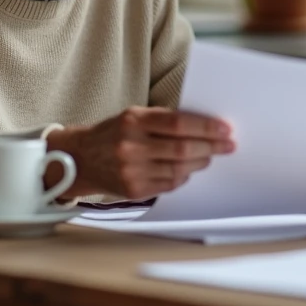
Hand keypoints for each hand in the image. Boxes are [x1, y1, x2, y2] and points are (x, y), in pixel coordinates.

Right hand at [45, 107, 234, 198]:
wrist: (78, 159)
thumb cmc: (112, 134)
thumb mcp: (133, 116)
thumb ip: (163, 120)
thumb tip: (203, 127)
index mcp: (133, 120)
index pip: (179, 123)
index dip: (206, 128)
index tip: (226, 129)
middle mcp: (131, 145)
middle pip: (182, 148)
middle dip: (211, 147)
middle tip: (227, 145)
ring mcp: (132, 170)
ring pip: (179, 168)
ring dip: (199, 162)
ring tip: (209, 156)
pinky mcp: (133, 190)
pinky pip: (169, 184)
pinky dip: (183, 176)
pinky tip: (188, 169)